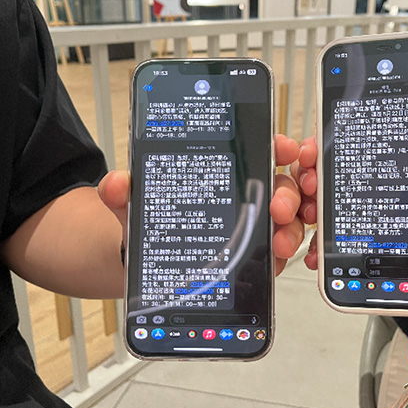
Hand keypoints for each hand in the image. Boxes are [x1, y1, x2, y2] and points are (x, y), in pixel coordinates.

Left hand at [102, 136, 306, 277]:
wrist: (148, 262)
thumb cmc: (152, 220)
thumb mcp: (136, 202)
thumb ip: (122, 192)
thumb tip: (116, 184)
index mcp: (225, 169)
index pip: (259, 149)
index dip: (278, 146)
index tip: (285, 149)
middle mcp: (245, 195)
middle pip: (282, 186)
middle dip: (287, 194)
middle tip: (277, 207)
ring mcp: (253, 226)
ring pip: (287, 221)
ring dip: (290, 229)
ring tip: (279, 242)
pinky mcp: (254, 255)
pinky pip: (277, 253)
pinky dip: (283, 256)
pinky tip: (276, 258)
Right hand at [289, 136, 407, 269]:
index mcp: (381, 155)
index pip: (340, 137)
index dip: (320, 142)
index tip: (313, 153)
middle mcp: (357, 178)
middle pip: (316, 169)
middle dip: (305, 177)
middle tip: (312, 189)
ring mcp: (347, 208)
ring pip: (310, 201)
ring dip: (305, 209)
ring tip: (313, 221)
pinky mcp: (344, 237)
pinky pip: (320, 239)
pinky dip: (316, 247)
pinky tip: (318, 255)